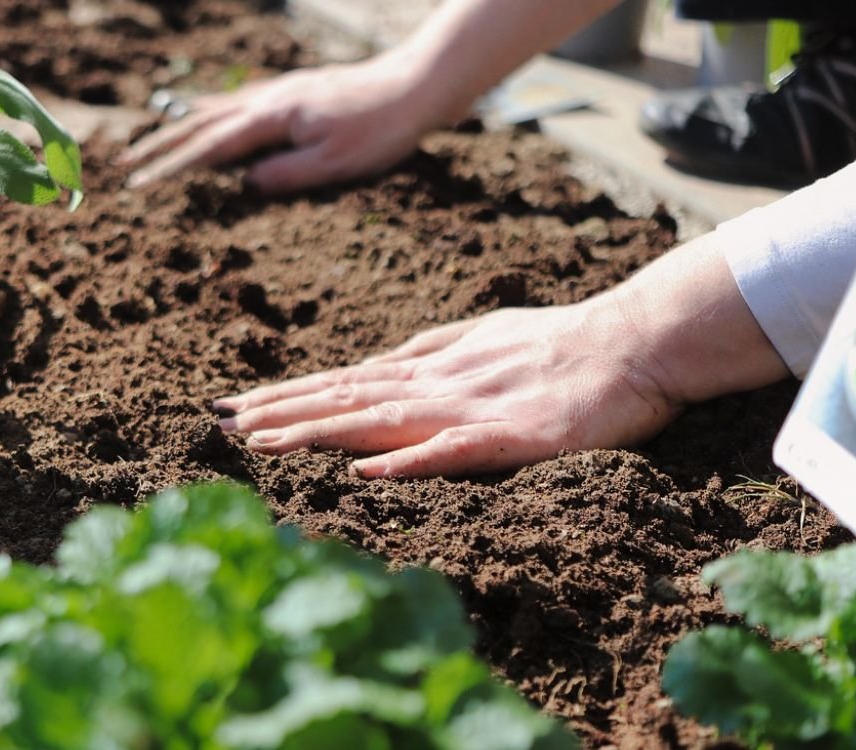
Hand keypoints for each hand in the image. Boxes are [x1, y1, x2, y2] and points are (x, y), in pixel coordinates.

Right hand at [119, 56, 442, 193]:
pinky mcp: (294, 91)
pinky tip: (206, 114)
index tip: (139, 184)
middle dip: (160, 146)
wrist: (416, 85)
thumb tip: (245, 185)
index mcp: (273, 119)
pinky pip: (238, 101)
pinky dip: (211, 111)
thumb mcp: (335, 164)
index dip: (171, 167)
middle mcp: (269, 100)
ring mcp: (280, 92)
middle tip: (125, 164)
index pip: (210, 148)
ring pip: (217, 109)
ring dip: (180, 127)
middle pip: (201, 124)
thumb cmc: (380, 130)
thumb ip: (286, 175)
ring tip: (151, 142)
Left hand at [212, 300, 681, 478]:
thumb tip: (377, 363)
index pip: (343, 383)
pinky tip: (364, 470)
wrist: (636, 341)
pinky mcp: (513, 435)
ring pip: (380, 420)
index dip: (287, 395)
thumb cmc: (562, 341)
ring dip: (318, 431)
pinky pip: (453, 450)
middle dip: (280, 412)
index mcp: (431, 367)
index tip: (234, 406)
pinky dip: (406, 460)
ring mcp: (472, 408)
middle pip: (346, 398)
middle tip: (219, 423)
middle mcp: (438, 384)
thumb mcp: (483, 338)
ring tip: (262, 442)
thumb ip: (429, 351)